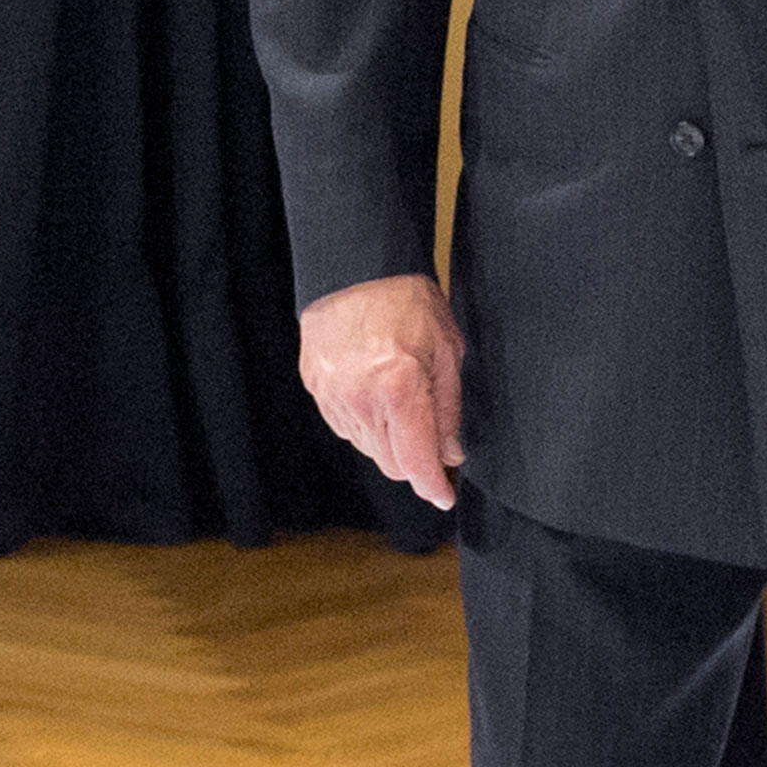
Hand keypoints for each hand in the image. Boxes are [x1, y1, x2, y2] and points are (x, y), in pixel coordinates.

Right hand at [298, 272, 467, 511]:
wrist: (355, 269)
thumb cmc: (408, 302)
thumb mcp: (447, 351)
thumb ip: (448, 409)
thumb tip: (450, 453)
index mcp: (398, 389)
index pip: (416, 461)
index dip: (433, 486)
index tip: (444, 496)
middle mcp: (360, 400)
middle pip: (391, 464)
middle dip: (415, 463)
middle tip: (433, 443)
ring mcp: (333, 397)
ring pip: (368, 449)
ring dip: (390, 443)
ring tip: (402, 405)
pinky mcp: (317, 390)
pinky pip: (346, 428)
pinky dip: (366, 425)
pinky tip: (377, 396)